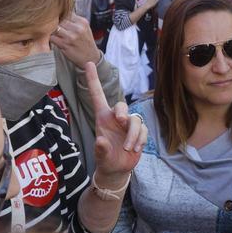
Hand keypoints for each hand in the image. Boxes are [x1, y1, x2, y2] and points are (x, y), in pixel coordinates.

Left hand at [49, 14, 100, 66]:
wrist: (91, 58)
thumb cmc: (86, 43)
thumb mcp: (85, 28)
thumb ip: (74, 20)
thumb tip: (61, 13)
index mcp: (82, 22)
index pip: (66, 12)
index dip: (60, 15)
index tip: (57, 18)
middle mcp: (78, 28)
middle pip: (59, 19)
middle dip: (54, 22)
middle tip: (51, 25)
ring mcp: (71, 37)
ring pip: (54, 27)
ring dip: (51, 30)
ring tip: (52, 32)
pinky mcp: (65, 45)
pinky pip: (52, 37)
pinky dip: (50, 38)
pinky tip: (52, 39)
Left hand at [87, 61, 145, 182]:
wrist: (118, 169)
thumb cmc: (106, 159)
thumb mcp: (101, 156)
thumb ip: (101, 149)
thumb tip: (101, 141)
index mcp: (102, 117)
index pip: (97, 95)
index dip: (93, 79)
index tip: (88, 63)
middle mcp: (115, 118)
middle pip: (122, 106)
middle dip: (123, 113)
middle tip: (122, 122)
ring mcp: (128, 125)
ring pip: (135, 120)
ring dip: (133, 135)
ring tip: (129, 148)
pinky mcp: (139, 132)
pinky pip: (143, 130)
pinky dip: (141, 139)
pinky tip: (136, 149)